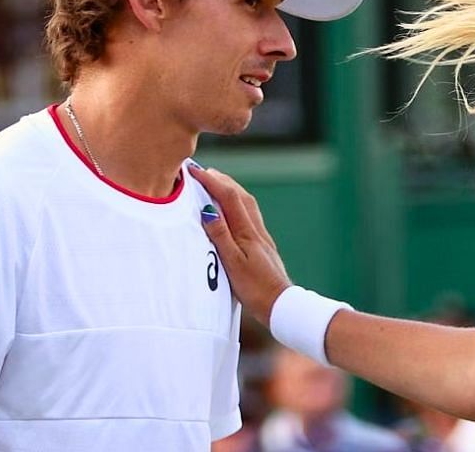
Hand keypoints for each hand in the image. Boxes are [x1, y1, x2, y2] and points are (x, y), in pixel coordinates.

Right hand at [190, 165, 291, 324]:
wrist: (281, 304)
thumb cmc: (255, 288)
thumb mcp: (232, 263)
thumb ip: (220, 236)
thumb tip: (207, 209)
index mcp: (247, 232)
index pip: (228, 197)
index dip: (211, 181)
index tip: (193, 170)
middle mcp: (256, 230)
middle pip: (240, 195)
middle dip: (221, 180)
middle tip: (202, 172)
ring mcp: (261, 237)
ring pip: (246, 204)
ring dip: (230, 190)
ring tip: (215, 184)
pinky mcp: (262, 246)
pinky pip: (249, 216)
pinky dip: (237, 205)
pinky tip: (231, 211)